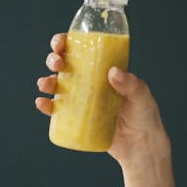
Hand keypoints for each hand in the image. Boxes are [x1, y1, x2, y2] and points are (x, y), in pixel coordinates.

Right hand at [35, 33, 174, 186]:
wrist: (140, 144)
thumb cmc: (144, 114)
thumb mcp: (141, 95)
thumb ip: (130, 83)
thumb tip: (112, 72)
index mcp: (104, 68)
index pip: (83, 49)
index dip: (67, 42)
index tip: (61, 43)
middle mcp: (90, 80)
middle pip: (65, 64)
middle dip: (54, 59)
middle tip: (57, 63)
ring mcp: (81, 99)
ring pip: (57, 85)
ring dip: (47, 81)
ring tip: (46, 84)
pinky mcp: (76, 118)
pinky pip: (57, 110)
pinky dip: (46, 105)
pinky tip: (42, 103)